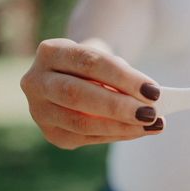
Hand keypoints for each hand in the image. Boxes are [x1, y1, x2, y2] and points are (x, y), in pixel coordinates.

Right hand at [20, 38, 164, 149]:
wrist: (73, 75)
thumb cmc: (97, 67)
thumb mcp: (107, 62)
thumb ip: (123, 77)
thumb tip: (149, 103)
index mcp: (51, 52)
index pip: (88, 62)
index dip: (122, 77)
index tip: (153, 90)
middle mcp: (36, 81)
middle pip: (77, 95)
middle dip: (118, 106)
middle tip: (151, 114)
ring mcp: (39, 110)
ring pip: (80, 123)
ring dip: (120, 126)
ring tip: (151, 124)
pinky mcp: (51, 133)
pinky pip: (86, 138)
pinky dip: (116, 135)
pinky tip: (138, 131)